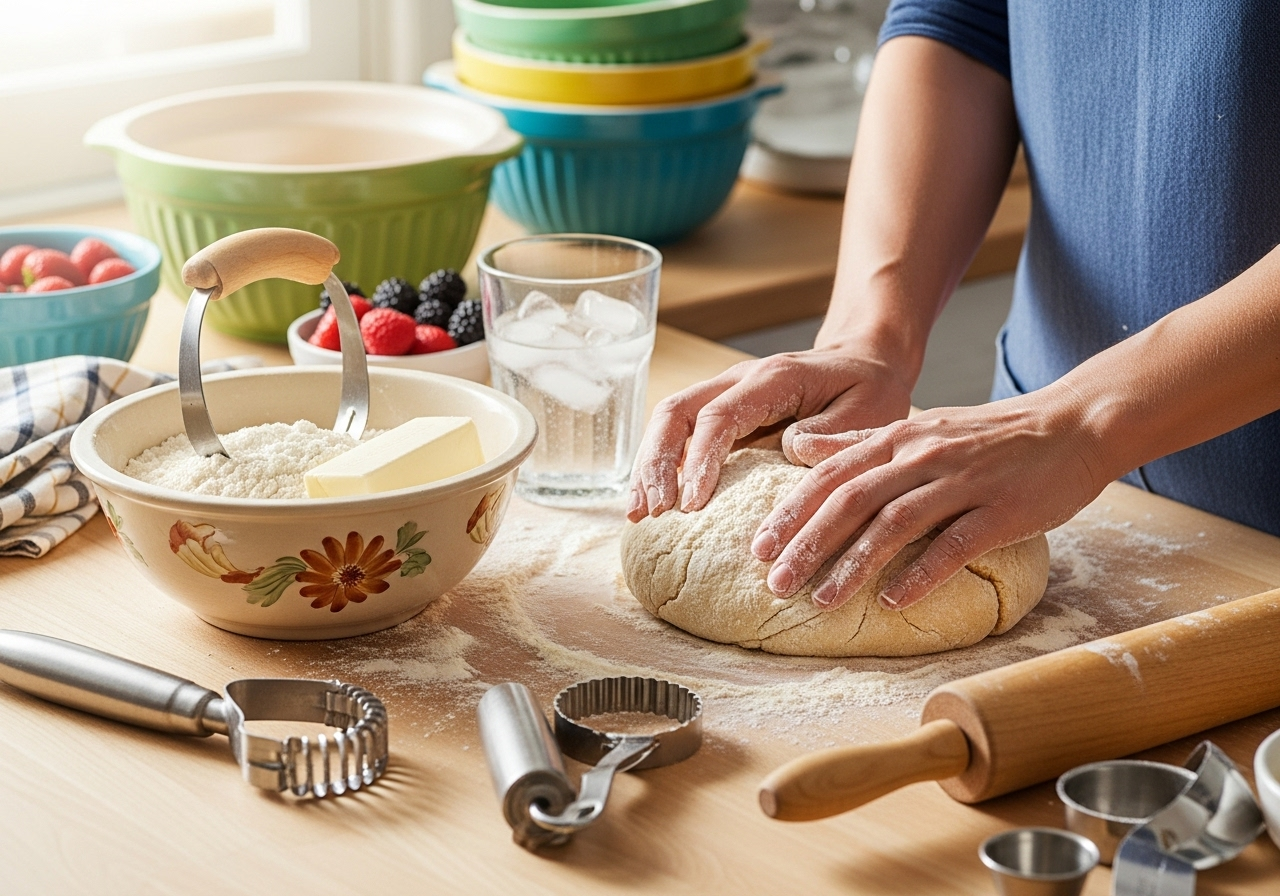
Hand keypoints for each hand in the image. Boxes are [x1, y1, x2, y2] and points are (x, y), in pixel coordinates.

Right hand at [626, 343, 915, 521]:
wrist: (865, 361)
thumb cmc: (871, 389)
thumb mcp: (870, 410)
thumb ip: (832, 433)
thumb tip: (787, 451)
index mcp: (774, 378)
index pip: (721, 415)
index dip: (700, 459)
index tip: (692, 505)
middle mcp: (739, 380)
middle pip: (677, 411)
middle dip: (657, 462)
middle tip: (652, 511)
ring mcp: (725, 394)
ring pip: (669, 420)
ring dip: (649, 466)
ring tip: (638, 514)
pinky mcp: (722, 413)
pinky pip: (680, 434)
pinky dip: (661, 467)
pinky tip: (650, 503)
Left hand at [750, 387, 1108, 611]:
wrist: (1074, 423)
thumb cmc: (990, 435)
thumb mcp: (919, 427)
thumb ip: (858, 441)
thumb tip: (796, 445)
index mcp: (898, 437)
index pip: (829, 474)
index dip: (790, 512)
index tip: (757, 548)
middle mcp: (922, 455)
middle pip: (851, 500)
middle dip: (807, 543)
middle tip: (774, 583)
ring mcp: (962, 481)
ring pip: (894, 522)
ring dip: (853, 565)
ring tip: (820, 601)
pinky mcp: (1001, 509)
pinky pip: (954, 543)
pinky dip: (920, 573)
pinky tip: (892, 602)